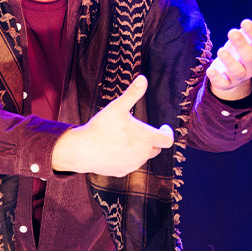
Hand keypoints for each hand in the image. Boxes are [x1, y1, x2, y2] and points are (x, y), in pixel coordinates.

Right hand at [52, 75, 174, 176]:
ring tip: (127, 139)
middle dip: (152, 140)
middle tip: (142, 131)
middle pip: (156, 148)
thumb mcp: (117, 107)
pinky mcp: (123, 172)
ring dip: (140, 149)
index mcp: (146, 138)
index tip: (163, 127)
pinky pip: (130, 164)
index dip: (167, 133)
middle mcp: (143, 154)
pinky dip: (128, 157)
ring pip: (142, 157)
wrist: (83, 150)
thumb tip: (143, 78)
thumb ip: (132, 93)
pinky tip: (116, 149)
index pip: (168, 140)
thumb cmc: (101, 127)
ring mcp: (133, 165)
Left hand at [207, 0, 251, 100]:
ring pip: (237, 71)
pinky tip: (210, 70)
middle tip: (232, 31)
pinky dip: (217, 78)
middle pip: (250, 57)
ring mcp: (239, 75)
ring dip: (229, 61)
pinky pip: (223, 84)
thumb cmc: (246, 47)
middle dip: (242, 45)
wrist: (233, 72)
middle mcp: (251, 65)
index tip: (244, 21)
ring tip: (221, 50)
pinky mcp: (226, 83)